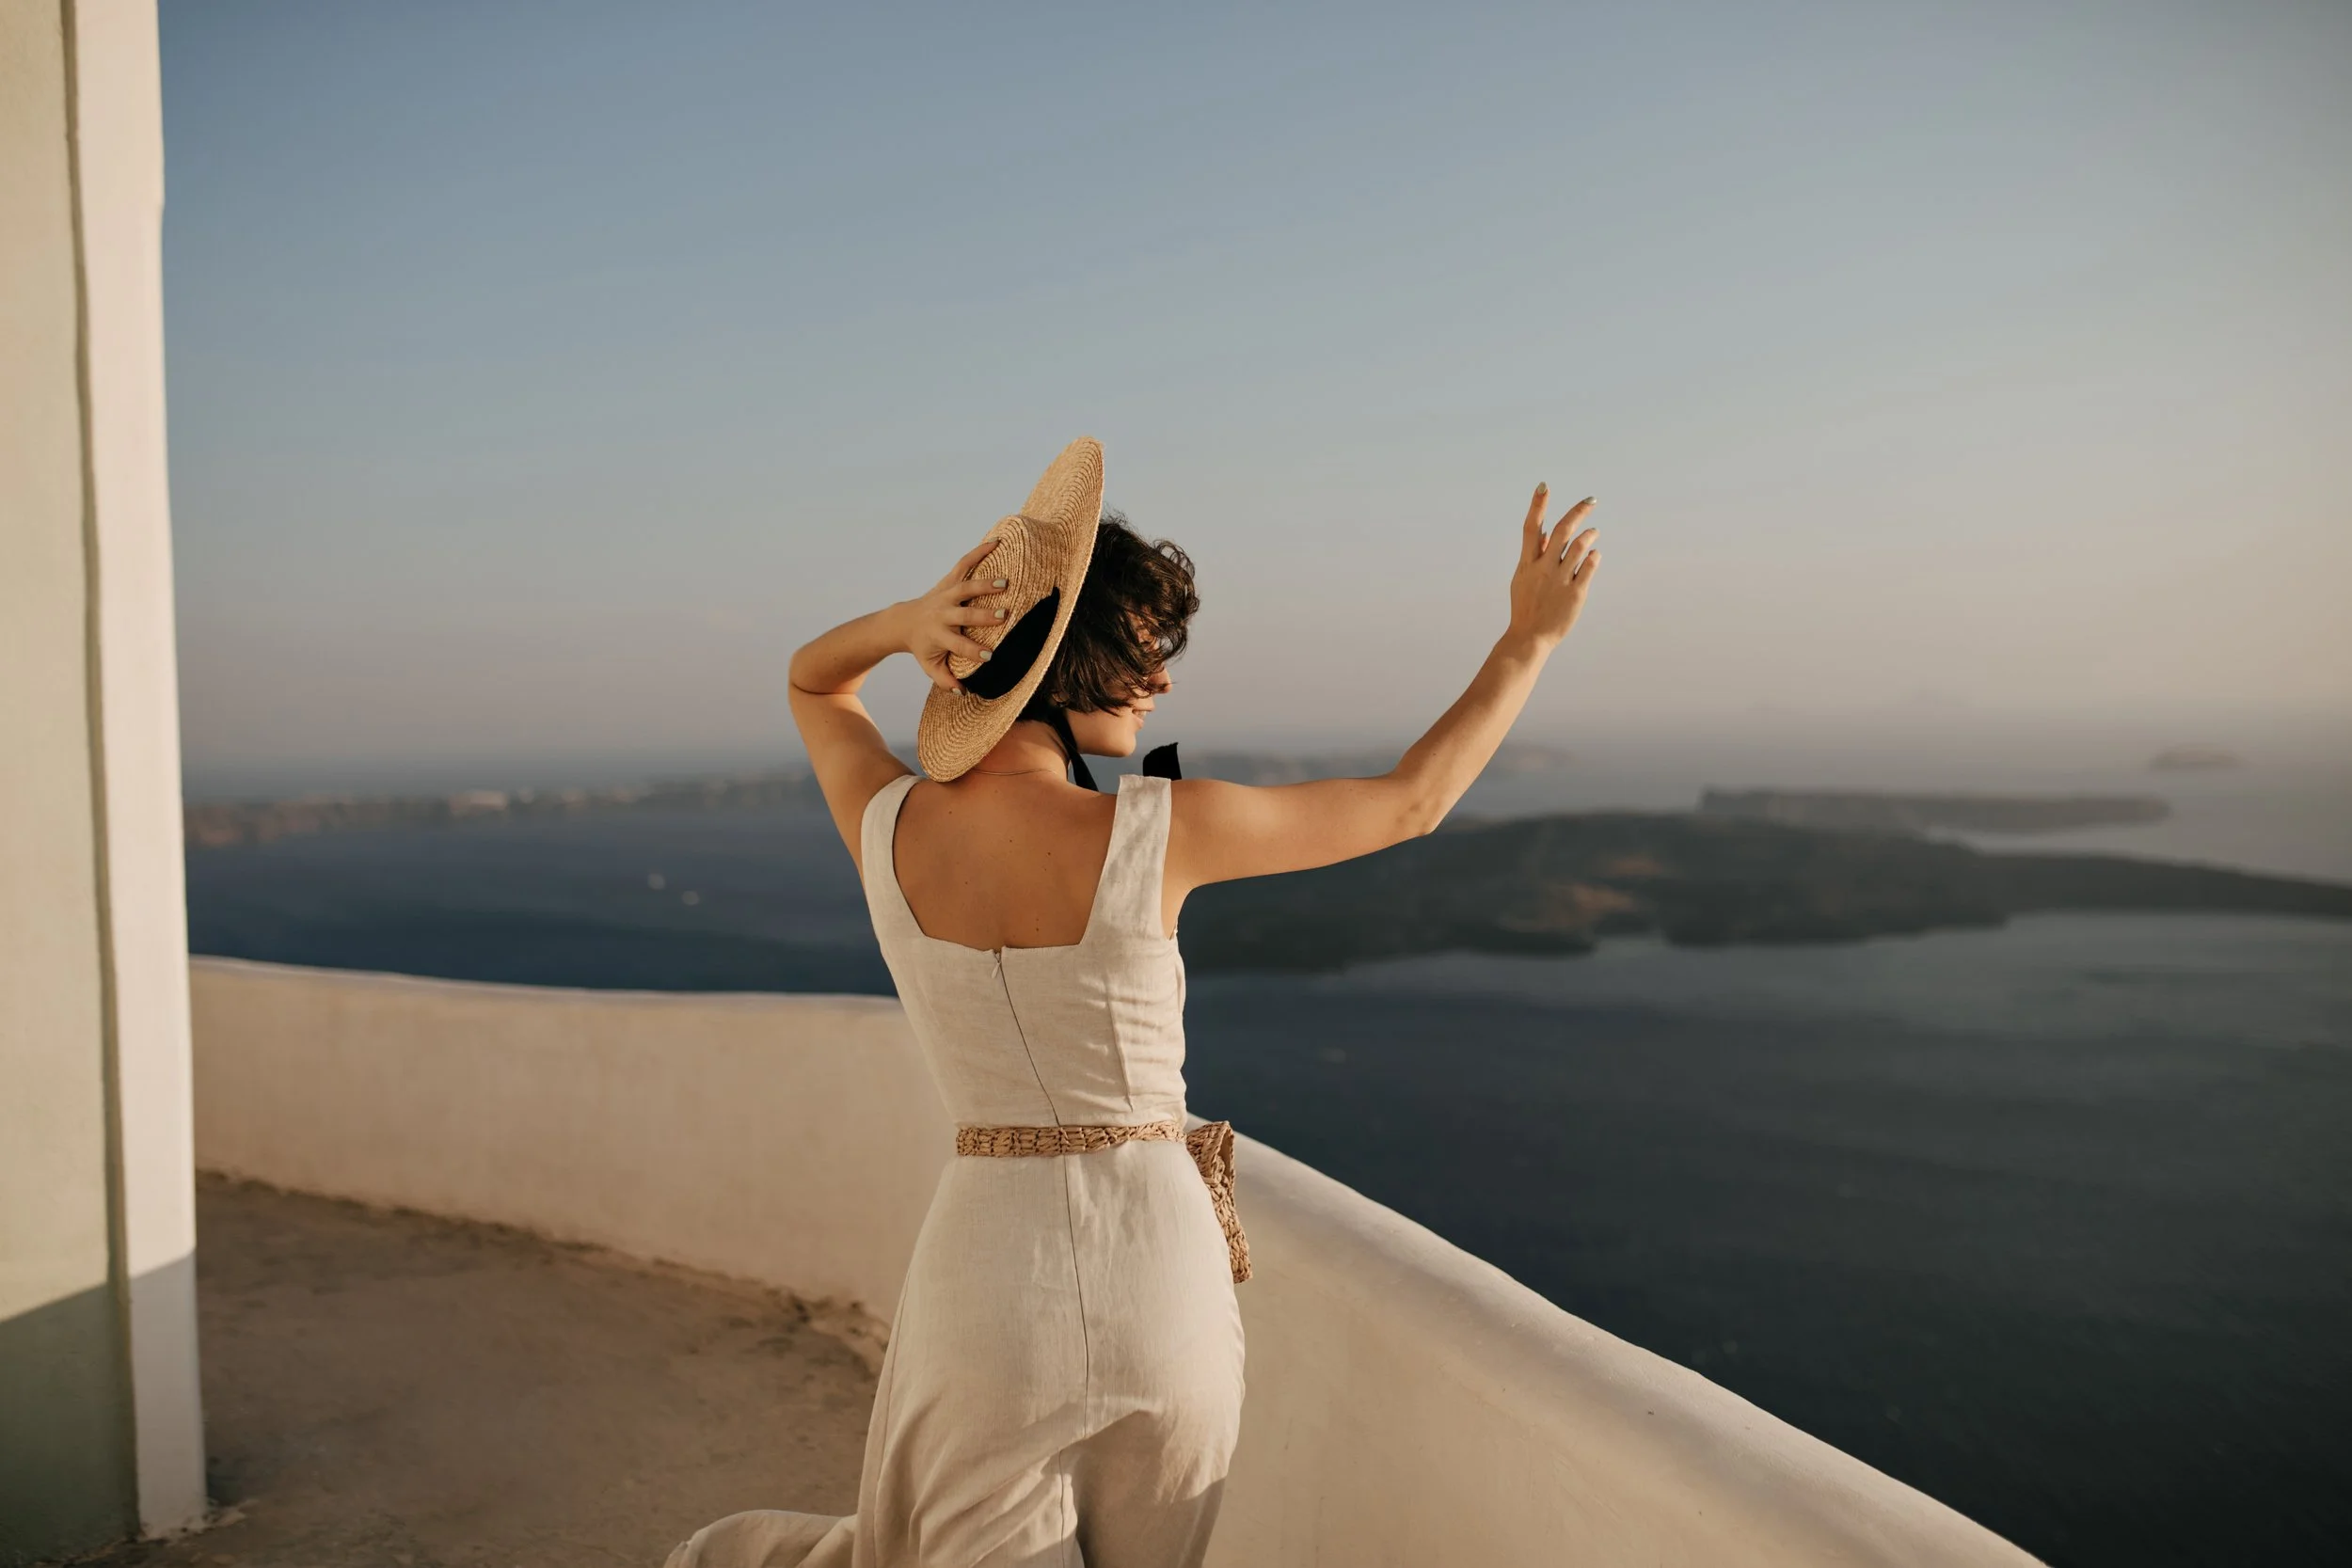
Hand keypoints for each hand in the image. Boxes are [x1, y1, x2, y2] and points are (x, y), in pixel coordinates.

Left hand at [902, 538, 1009, 691]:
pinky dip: (978, 551)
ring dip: (984, 585)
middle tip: (1003, 616)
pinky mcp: (948, 581)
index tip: (989, 656)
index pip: (958, 645)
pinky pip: (963, 564)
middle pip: (963, 614)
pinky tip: (995, 542)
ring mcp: (945, 595)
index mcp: (939, 636)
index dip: (972, 652)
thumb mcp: (930, 667)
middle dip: (982, 616)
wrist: (904, 621)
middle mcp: (942, 613)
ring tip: (1005, 583)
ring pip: (965, 587)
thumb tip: (964, 693)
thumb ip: (946, 681)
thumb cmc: (922, 647)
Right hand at [1507, 485, 1599, 648]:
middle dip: (1577, 512)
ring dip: (1590, 535)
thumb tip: (1545, 536)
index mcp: (1527, 564)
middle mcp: (1544, 568)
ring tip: (1594, 532)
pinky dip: (1593, 557)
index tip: (1544, 486)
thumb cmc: (1526, 607)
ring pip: (1579, 547)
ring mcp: (1560, 580)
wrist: (1529, 637)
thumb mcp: (1522, 579)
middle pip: (1561, 531)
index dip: (1537, 505)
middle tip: (1591, 501)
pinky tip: (1595, 554)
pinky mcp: (1575, 594)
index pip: (1531, 528)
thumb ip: (1534, 557)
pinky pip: (1589, 567)